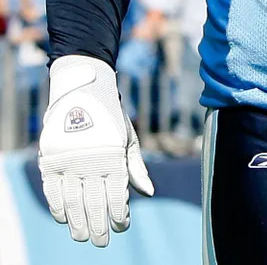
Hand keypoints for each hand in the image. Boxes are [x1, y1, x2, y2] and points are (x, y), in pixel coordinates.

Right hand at [38, 56, 154, 246]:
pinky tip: (63, 219)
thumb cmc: (112, 117)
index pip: (115, 195)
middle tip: (102, 242)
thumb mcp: (129, 139)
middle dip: (99, 226)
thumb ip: (136, 168)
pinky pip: (52, 191)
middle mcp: (90, 161)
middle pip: (93, 203)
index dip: (119, 215)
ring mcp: (68, 161)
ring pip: (71, 202)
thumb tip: (149, 193)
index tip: (123, 227)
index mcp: (112, 156)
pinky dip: (57, 207)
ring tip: (83, 237)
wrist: (84, 90)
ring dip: (77, 222)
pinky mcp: (50, 160)